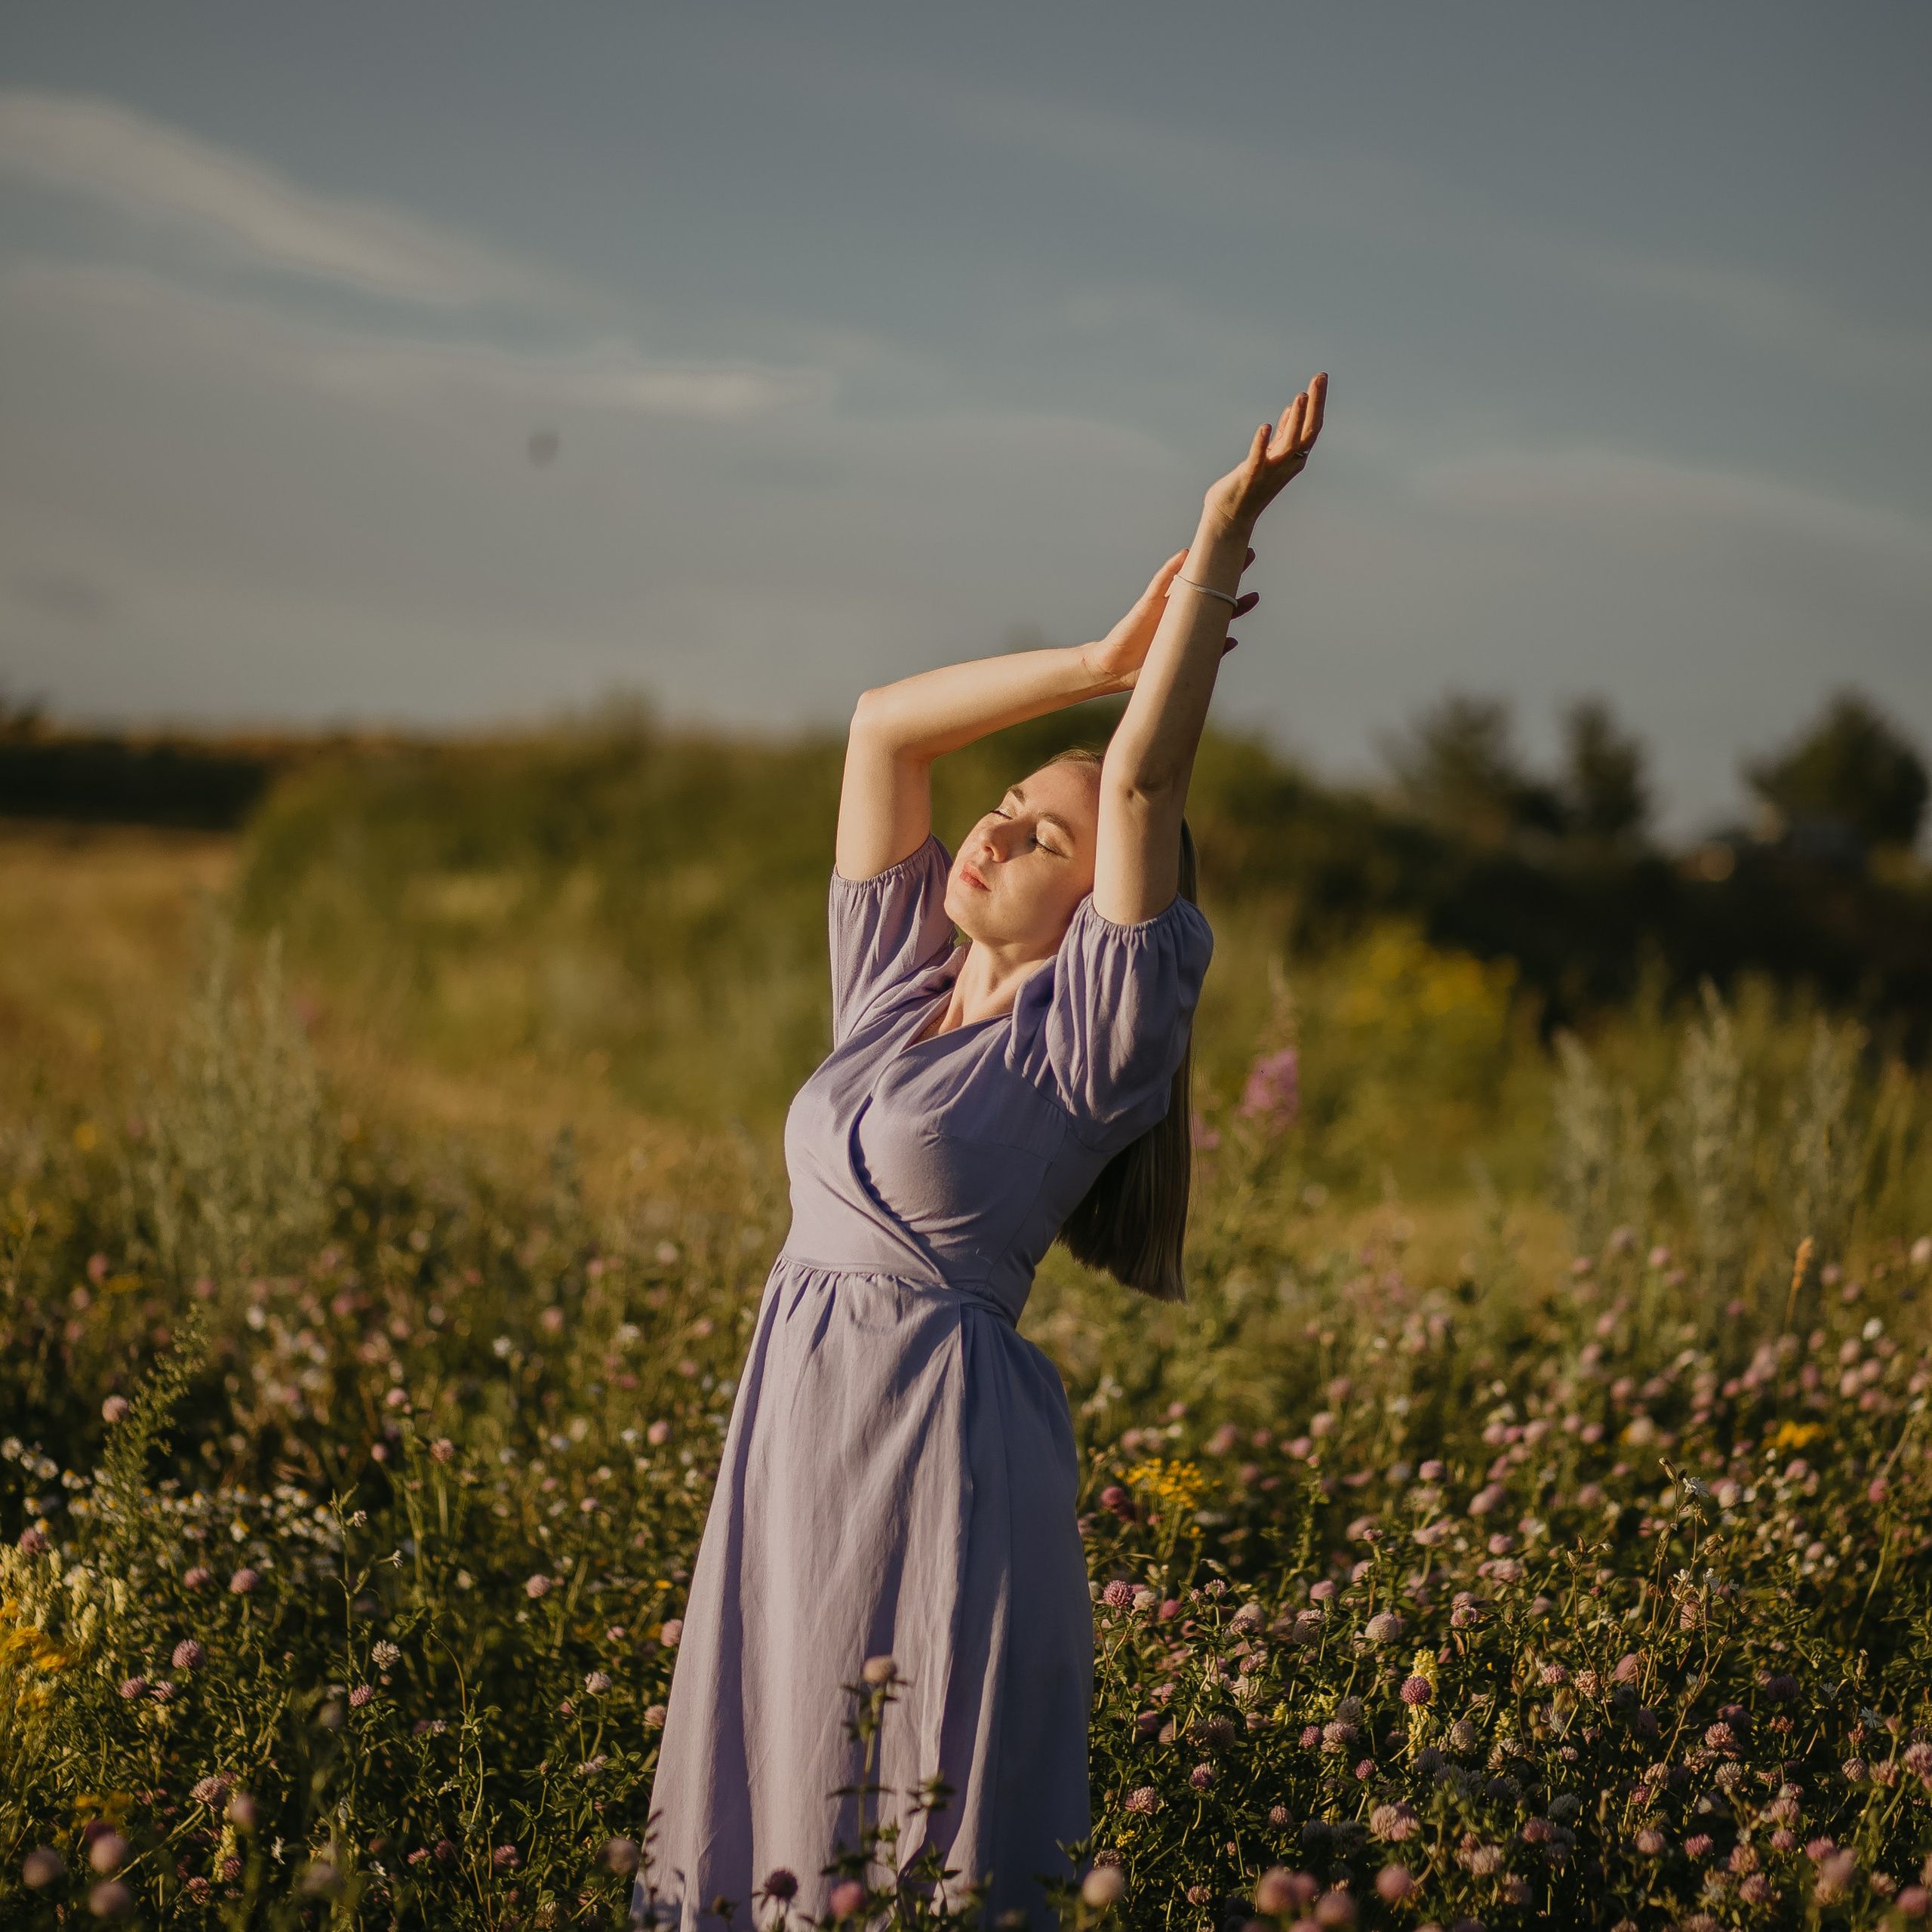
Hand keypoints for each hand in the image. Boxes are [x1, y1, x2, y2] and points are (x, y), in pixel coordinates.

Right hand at [1085, 546, 1258, 688]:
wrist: (1114, 670)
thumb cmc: (1146, 667)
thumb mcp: (1182, 660)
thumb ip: (1206, 651)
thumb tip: (1233, 640)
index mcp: (1189, 626)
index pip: (1217, 610)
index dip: (1236, 603)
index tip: (1254, 596)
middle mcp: (1180, 611)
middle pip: (1209, 586)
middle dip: (1229, 572)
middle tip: (1250, 554)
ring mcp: (1164, 605)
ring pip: (1189, 578)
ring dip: (1205, 561)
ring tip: (1221, 545)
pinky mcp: (1146, 604)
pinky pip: (1160, 584)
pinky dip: (1171, 569)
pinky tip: (1184, 555)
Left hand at [1202, 371, 1327, 535]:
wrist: (1231, 517)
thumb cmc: (1249, 485)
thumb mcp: (1270, 454)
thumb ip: (1281, 434)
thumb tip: (1291, 410)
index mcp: (1292, 457)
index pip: (1311, 426)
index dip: (1317, 403)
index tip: (1319, 378)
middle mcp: (1286, 464)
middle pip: (1307, 432)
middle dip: (1315, 404)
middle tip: (1319, 378)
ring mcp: (1270, 471)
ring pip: (1289, 444)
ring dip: (1295, 420)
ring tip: (1301, 397)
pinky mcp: (1249, 476)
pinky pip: (1258, 459)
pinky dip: (1262, 443)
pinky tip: (1265, 426)